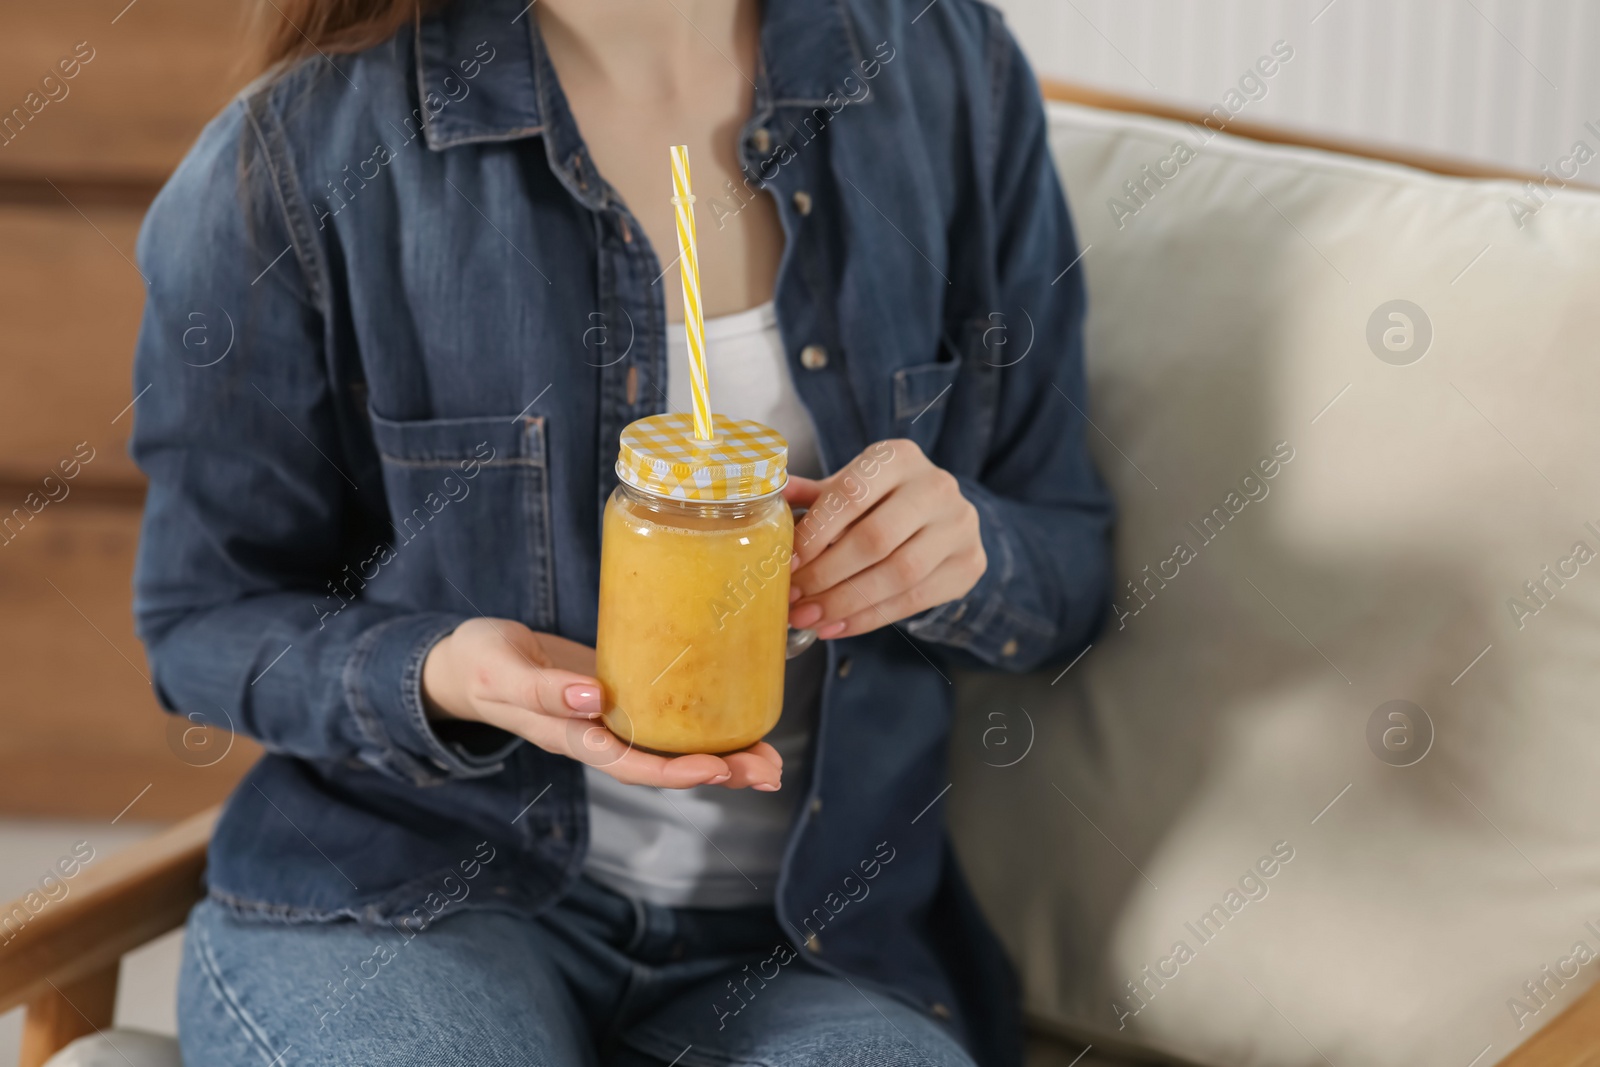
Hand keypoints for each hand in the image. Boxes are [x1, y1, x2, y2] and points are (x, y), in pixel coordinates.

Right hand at [422, 618, 780, 789]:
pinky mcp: (620, 697)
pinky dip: (702, 725)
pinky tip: (738, 721)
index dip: (675, 772)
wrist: (467, 661)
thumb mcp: (503, 671)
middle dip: (720, 772)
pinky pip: (666, 720)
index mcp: (570, 737)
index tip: (718, 768)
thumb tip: (591, 698)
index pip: (630, 764)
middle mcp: (597, 736)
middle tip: (771, 771)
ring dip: (724, 757)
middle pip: (664, 767)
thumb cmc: (480, 663)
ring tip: (772, 761)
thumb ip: (543, 689)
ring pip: (672, 748)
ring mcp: (611, 721)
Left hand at [784, 439, 985, 639]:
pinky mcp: (970, 564)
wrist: (945, 517)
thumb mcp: (851, 487)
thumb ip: (813, 497)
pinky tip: (838, 626)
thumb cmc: (884, 500)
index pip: (852, 493)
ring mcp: (960, 526)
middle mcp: (936, 486)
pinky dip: (870, 618)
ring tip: (810, 618)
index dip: (816, 532)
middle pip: (875, 538)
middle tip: (794, 599)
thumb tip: (767, 502)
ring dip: (846, 602)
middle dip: (827, 575)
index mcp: (899, 457)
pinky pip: (915, 600)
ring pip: (898, 574)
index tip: (787, 563)